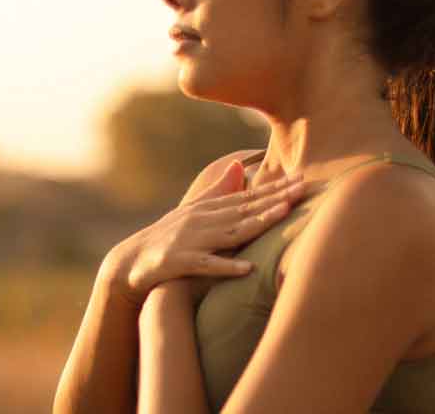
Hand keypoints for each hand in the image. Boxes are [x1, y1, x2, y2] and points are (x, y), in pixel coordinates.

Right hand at [102, 160, 307, 309]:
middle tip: (303, 188)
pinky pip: (207, 265)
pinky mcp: (181, 262)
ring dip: (258, 222)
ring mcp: (192, 240)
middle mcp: (203, 220)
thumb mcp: (193, 211)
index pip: (249, 196)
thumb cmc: (168, 237)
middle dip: (276, 198)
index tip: (301, 179)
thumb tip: (238, 165)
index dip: (276, 188)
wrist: (131, 262)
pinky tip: (247, 268)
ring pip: (231, 231)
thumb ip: (217, 190)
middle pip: (246, 209)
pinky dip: (226, 267)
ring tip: (283, 214)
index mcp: (209, 208)